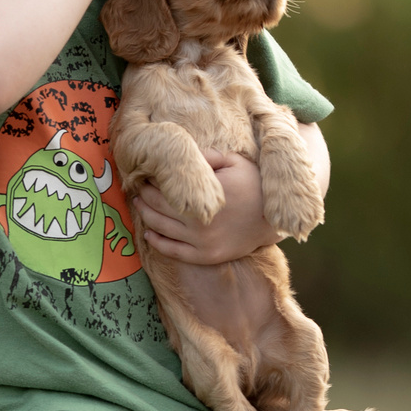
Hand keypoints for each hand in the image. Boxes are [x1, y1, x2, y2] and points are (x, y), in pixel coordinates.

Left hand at [133, 149, 282, 264]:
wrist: (273, 220)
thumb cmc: (254, 185)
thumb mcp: (235, 161)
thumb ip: (208, 155)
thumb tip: (181, 153)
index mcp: (206, 196)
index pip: (166, 188)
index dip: (151, 180)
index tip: (145, 172)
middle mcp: (201, 222)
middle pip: (159, 208)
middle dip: (144, 197)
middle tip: (137, 187)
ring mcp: (202, 242)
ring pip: (161, 229)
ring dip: (145, 216)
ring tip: (139, 205)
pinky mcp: (206, 256)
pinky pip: (173, 252)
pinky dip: (157, 243)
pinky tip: (148, 234)